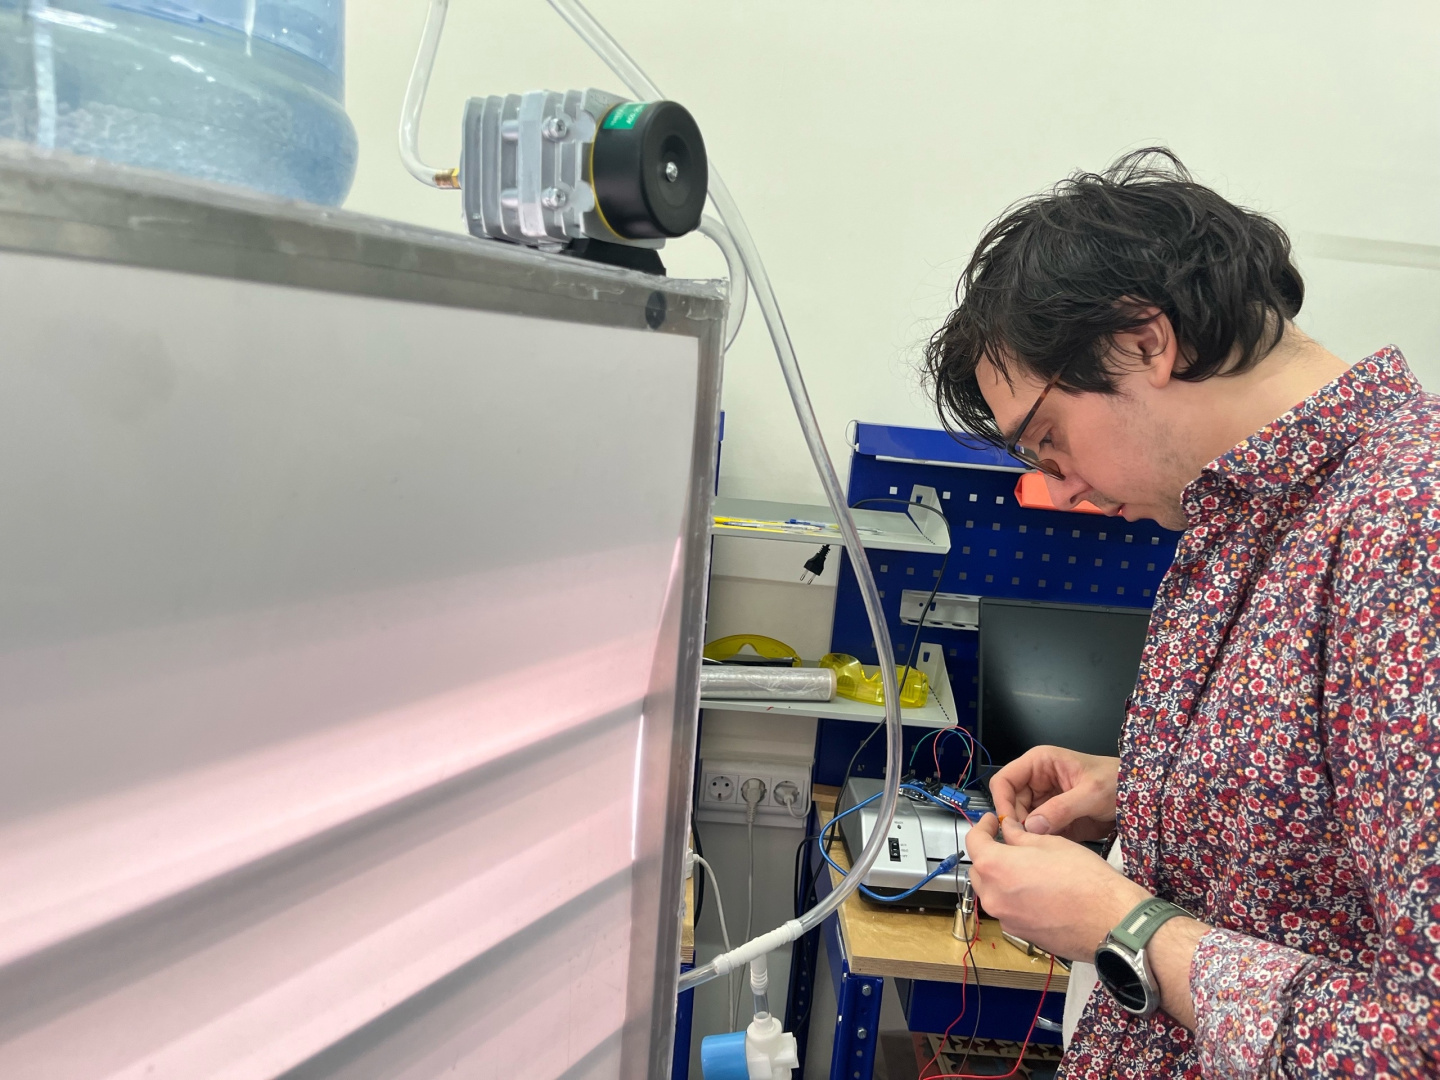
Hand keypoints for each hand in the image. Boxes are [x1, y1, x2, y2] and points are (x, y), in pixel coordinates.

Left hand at [965, 814, 1146, 961]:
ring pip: (992, 892)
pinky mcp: (1021, 934)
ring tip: (1026, 867)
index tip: (990, 822)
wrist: (1109, 921)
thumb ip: (1019, 836)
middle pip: (979, 870)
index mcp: (996, 868)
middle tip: (1008, 843)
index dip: (981, 827)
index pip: (973, 842)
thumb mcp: (1049, 843)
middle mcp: (994, 897)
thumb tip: (1008, 830)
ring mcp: (1006, 919)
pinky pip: (1008, 910)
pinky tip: (1037, 890)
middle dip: (989, 854)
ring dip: (1001, 877)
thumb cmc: (1085, 880)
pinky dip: (1014, 897)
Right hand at [987, 745, 1118, 841]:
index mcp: (1040, 763)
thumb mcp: (1091, 793)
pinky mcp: (1052, 819)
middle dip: (1017, 823)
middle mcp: (1036, 781)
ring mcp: (1044, 801)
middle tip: (1029, 842)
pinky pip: (1037, 831)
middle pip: (1010, 804)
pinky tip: (1050, 848)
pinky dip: (1040, 841)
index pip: (1004, 781)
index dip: (1002, 802)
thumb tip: (1031, 827)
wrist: (1139, 797)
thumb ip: (1061, 809)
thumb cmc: (1117, 782)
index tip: (1010, 824)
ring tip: (1042, 846)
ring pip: (1021, 820)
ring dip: (1028, 834)